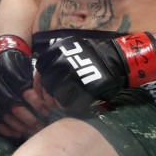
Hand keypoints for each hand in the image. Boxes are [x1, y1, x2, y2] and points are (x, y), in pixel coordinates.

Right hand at [0, 35, 49, 138]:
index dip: (36, 103)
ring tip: (31, 131)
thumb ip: (37, 82)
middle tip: (40, 126)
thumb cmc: (19, 64)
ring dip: (18, 126)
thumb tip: (53, 103)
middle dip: (28, 118)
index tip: (47, 112)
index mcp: (7, 69)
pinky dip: (4, 129)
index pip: (23, 90)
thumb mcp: (28, 67)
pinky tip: (17, 133)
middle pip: (12, 105)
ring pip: (1, 115)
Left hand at [37, 32, 155, 111]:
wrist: (117, 60)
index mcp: (60, 49)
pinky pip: (69, 100)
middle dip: (46, 94)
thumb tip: (42, 79)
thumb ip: (57, 62)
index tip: (41, 90)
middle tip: (50, 102)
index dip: (39, 81)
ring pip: (56, 92)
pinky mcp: (83, 86)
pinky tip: (70, 106)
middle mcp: (64, 59)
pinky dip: (67, 105)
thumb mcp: (73, 51)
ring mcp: (73, 72)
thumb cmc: (93, 57)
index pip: (40, 66)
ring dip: (55, 101)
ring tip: (61, 105)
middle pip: (47, 81)